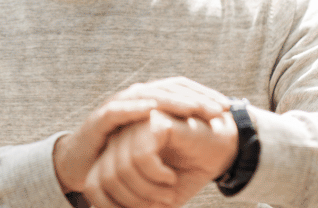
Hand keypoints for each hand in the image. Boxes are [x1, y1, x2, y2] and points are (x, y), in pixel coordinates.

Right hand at [53, 77, 230, 193]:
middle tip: (219, 109)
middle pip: (172, 90)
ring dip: (173, 101)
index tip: (229, 108)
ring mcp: (119, 104)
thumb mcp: (155, 141)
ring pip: (150, 95)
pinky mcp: (100, 118)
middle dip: (198, 98)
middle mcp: (138, 96)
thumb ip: (177, 133)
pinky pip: (119, 110)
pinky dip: (135, 108)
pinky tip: (152, 110)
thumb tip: (215, 133)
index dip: (206, 95)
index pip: (183, 89)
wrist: (81, 163)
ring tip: (195, 108)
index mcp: (152, 98)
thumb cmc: (122, 152)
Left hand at [84, 109, 239, 207]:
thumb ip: (135, 205)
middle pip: (105, 177)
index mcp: (117, 151)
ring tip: (168, 194)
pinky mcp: (155, 119)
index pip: (94, 184)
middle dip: (132, 201)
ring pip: (121, 168)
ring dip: (146, 191)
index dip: (110, 206)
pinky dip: (155, 175)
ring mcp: (137, 125)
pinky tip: (170, 178)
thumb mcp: (157, 196)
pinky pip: (140, 155)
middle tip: (160, 205)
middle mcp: (122, 136)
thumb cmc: (189, 171)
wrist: (222, 149)